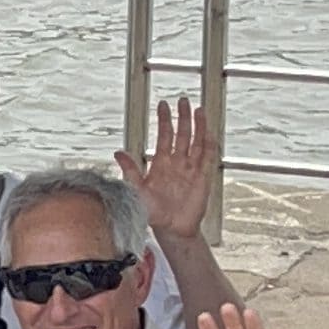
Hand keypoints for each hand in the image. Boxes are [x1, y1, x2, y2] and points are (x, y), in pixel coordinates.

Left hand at [115, 95, 218, 245]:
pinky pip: (207, 158)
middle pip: (181, 134)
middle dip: (182, 117)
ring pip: (196, 142)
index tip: (163, 105)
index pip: (164, 136)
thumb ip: (130, 170)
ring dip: (198, 126)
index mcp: (160, 164)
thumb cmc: (153, 211)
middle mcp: (177, 163)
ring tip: (198, 110)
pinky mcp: (202, 178)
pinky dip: (209, 145)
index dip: (164, 120)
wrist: (171, 228)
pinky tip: (210, 132)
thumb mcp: (137, 189)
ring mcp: (191, 169)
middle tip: (182, 100)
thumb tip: (118, 152)